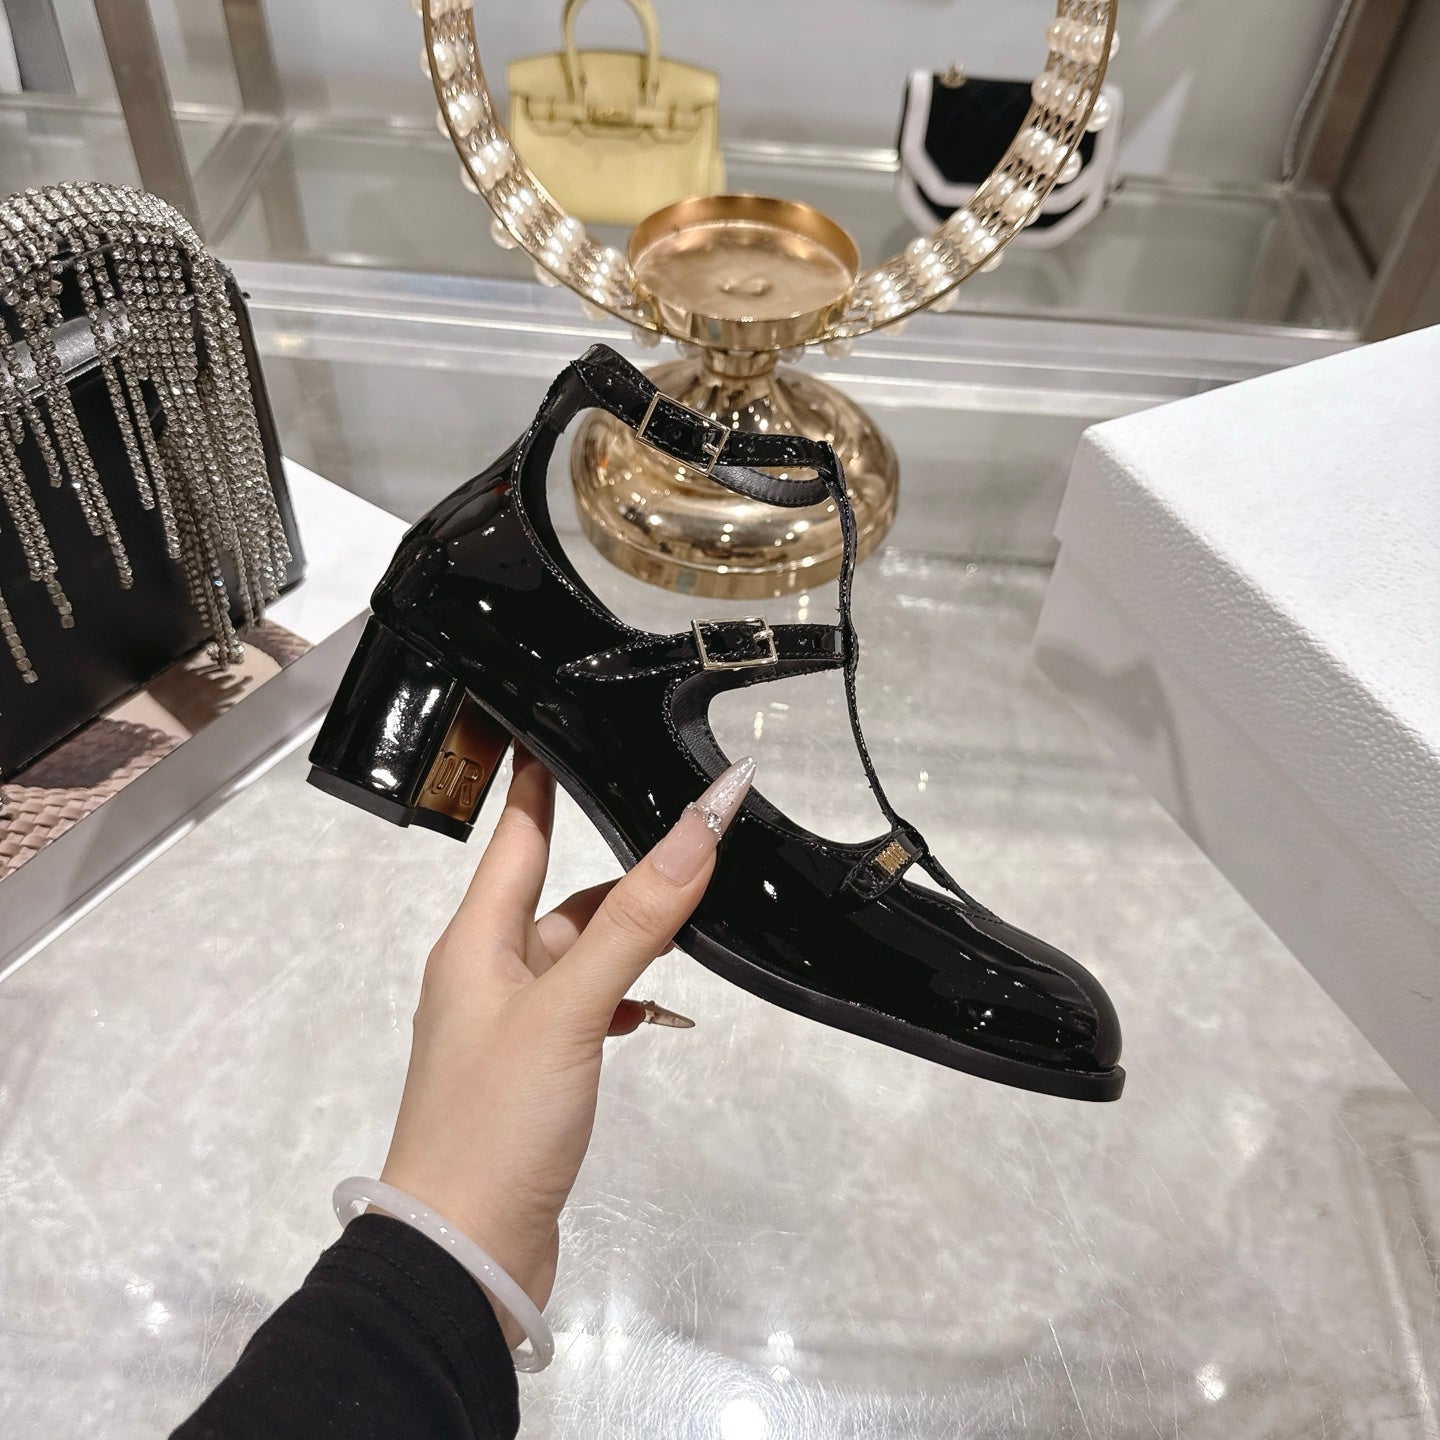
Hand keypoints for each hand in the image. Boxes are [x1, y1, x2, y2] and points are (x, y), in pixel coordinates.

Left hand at [378, 746, 754, 1344]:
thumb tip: (698, 825)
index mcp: (476, 942)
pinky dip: (624, 1000)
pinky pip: (586, 1010)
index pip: (513, 835)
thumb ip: (637, 920)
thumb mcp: (570, 1008)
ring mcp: (512, 1027)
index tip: (560, 720)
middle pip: (559, 896)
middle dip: (618, 870)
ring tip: (695, 916)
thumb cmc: (498, 1118)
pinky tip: (659, 1009)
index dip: (537, 777)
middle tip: (685, 831)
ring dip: (630, 940)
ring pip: (580, 956)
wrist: (464, 1255)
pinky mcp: (536, 1074)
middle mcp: (487, 973)